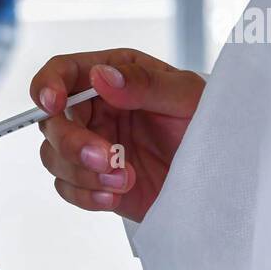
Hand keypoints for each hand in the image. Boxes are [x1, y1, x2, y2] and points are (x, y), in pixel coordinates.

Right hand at [30, 49, 204, 221]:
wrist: (223, 175)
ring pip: (53, 157)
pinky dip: (85, 195)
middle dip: (71, 143)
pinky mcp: (94, 181)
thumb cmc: (209, 124)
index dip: (47, 85)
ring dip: (82, 173)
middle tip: (105, 158)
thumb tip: (100, 77)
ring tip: (123, 180)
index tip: (53, 104)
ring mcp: (92, 146)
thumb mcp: (187, 97)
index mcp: (113, 77)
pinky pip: (67, 188)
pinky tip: (113, 197)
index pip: (63, 72)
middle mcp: (95, 109)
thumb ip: (144, 84)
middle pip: (52, 122)